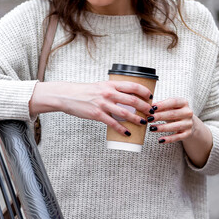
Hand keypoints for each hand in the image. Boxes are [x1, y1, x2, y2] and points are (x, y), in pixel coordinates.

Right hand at [29, 81, 153, 135]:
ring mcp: (103, 104)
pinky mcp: (97, 114)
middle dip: (144, 107)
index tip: (150, 97)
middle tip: (151, 112)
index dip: (144, 92)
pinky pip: (113, 123)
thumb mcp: (100, 86)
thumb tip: (125, 97)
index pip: (133, 86)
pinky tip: (127, 133)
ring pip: (125, 113)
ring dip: (137, 119)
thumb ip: (112, 90)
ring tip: (143, 123)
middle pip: (132, 100)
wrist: (68, 96)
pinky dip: (122, 129)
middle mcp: (108, 93)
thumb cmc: (84, 91)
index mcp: (110, 84)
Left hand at [148, 98, 194, 142]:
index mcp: (183, 102)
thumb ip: (161, 106)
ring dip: (162, 128)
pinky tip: (160, 140)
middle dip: (159, 116)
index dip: (162, 105)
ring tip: (151, 128)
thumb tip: (148, 108)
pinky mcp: (188, 133)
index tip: (152, 108)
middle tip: (149, 118)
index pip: (173, 102)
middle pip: (172, 114)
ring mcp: (188, 123)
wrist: (187, 122)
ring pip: (174, 126)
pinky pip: (178, 137)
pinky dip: (169, 139)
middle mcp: (188, 113)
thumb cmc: (174, 112)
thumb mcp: (169, 107)